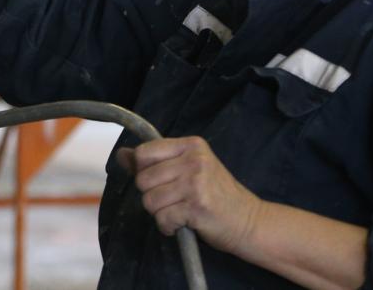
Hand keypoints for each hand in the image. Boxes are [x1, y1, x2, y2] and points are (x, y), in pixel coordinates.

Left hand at [117, 136, 262, 255]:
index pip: (144, 153)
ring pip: (150, 201)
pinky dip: (168, 227)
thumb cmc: (217, 195)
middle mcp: (194, 160)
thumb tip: (121, 155)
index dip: (144, 171)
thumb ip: (154, 161)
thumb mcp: (189, 169)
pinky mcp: (197, 207)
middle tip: (174, 200)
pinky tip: (183, 224)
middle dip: (152, 196)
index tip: (161, 181)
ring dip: (160, 213)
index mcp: (191, 145)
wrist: (250, 222)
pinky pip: (162, 219)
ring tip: (180, 212)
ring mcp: (196, 183)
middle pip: (143, 179)